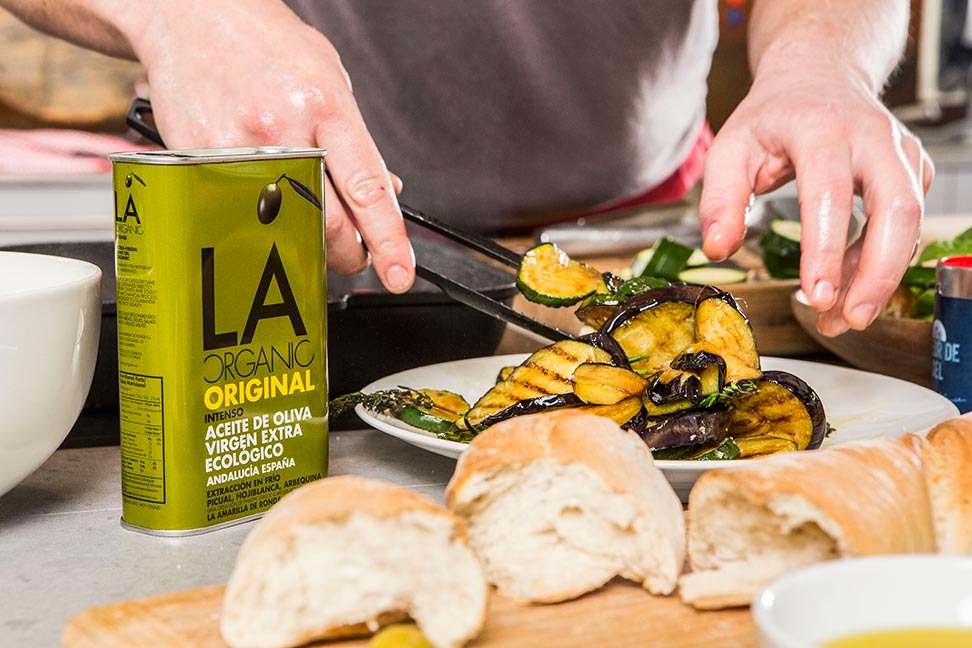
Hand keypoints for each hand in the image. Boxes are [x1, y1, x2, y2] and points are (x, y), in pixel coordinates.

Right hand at [134, 0, 413, 292]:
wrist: (192, 15)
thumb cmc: (265, 46)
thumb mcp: (330, 80)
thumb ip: (358, 141)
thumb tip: (387, 193)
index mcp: (325, 106)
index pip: (368, 190)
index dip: (388, 241)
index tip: (399, 273)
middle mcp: (282, 129)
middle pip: (329, 226)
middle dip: (350, 254)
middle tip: (354, 251)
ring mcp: (237, 150)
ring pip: (284, 231)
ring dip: (305, 242)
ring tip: (306, 218)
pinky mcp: (198, 163)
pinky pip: (240, 216)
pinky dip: (258, 221)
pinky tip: (259, 195)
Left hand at [699, 60, 931, 335]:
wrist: (818, 76)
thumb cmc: (771, 118)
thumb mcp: (729, 149)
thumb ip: (719, 200)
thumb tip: (717, 249)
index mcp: (821, 128)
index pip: (830, 192)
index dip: (826, 248)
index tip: (816, 296)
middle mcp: (872, 137)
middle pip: (896, 209)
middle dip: (877, 273)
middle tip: (849, 319)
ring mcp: (900, 153)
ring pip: (909, 223)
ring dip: (879, 278)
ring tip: (841, 317)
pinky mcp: (914, 171)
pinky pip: (906, 226)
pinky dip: (880, 263)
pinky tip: (847, 285)